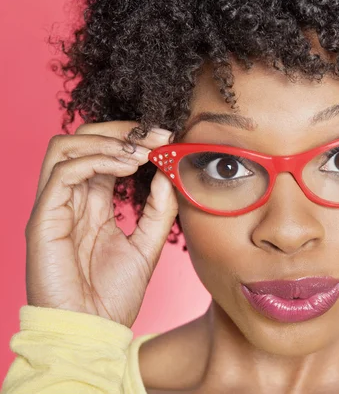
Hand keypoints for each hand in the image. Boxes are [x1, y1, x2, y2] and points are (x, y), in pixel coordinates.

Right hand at [25, 122, 177, 327]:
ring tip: (142, 150)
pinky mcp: (44, 219)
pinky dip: (96, 159)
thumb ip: (159, 209)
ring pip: (66, 147)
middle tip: (159, 135)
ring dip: (108, 141)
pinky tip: (128, 166)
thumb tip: (169, 172)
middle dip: (123, 131)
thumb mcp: (147, 245)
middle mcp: (71, 200)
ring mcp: (55, 207)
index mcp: (92, 204)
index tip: (168, 138)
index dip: (134, 140)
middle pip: (83, 141)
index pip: (106, 155)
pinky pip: (62, 173)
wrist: (92, 331)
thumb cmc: (114, 295)